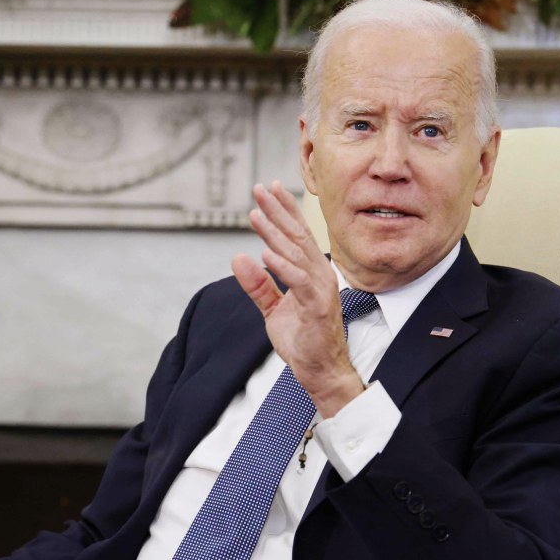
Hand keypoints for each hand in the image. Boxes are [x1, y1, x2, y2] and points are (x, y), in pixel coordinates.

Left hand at [231, 181, 365, 417]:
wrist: (320, 370)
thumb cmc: (303, 339)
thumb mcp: (273, 309)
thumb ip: (257, 285)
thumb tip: (238, 258)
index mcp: (312, 272)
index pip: (297, 236)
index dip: (284, 211)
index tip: (269, 190)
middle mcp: (320, 275)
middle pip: (297, 236)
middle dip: (278, 211)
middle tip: (259, 188)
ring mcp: (321, 289)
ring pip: (296, 254)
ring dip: (275, 233)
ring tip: (255, 213)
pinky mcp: (317, 307)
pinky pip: (298, 281)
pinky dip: (282, 266)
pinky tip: (265, 253)